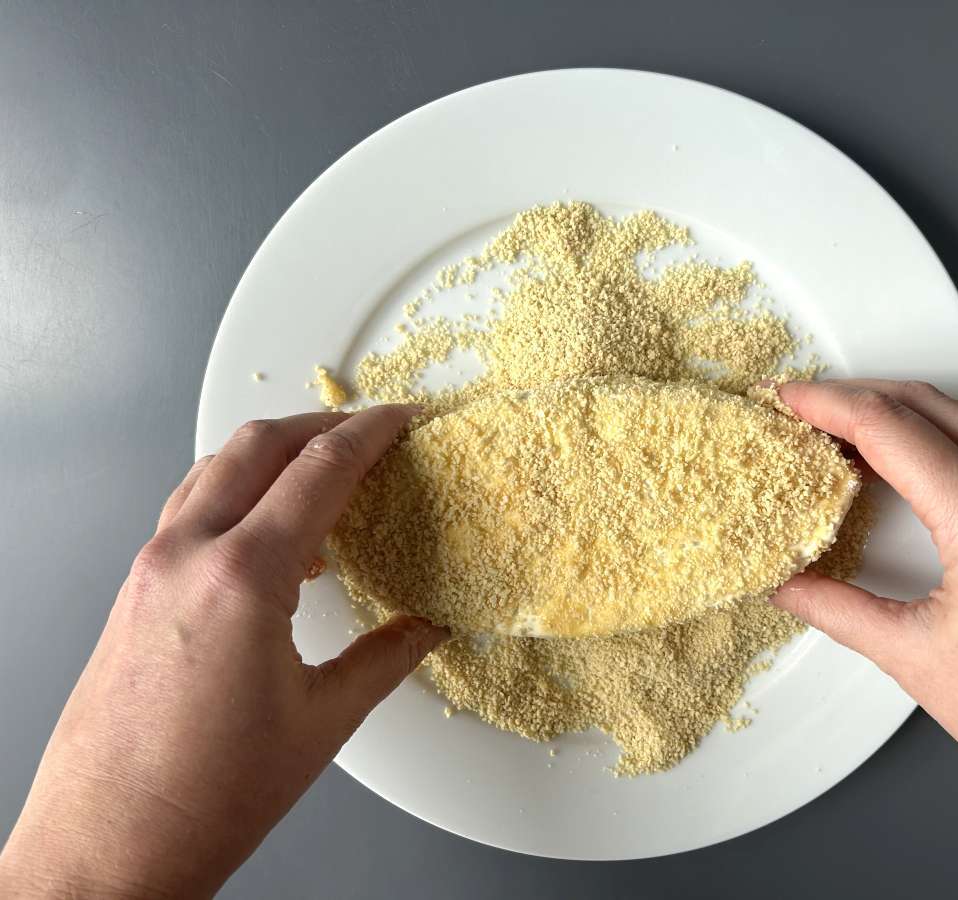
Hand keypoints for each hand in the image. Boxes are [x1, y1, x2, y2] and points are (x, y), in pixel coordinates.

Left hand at [0, 406, 444, 899]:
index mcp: (243, 577)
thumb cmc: (202, 796)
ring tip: (320, 474)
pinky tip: (268, 535)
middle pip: (258, 444)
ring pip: (214, 468)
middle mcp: (187, 556)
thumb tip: (425, 628)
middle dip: (320, 425)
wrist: (106, 847)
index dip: (369, 434)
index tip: (399, 420)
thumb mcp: (322, 722)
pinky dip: (235, 493)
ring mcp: (149, 569)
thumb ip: (386, 658)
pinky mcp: (132, 591)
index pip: (319, 469)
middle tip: (367, 432)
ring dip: (271, 453)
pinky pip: (187, 508)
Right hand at [772, 379, 957, 898]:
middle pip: (928, 405)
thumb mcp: (913, 658)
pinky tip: (913, 460)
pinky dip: (947, 438)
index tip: (787, 398)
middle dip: (859, 397)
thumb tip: (782, 582)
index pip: (889, 427)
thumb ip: (834, 606)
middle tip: (805, 409)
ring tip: (846, 430)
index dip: (827, 404)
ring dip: (904, 412)